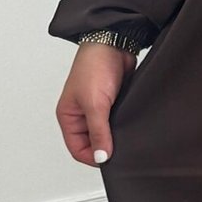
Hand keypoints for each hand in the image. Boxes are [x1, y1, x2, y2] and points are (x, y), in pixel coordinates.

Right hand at [55, 41, 136, 166]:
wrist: (114, 42)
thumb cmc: (95, 66)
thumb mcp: (95, 104)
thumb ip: (98, 132)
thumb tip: (102, 157)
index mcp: (69, 116)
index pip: (77, 149)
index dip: (93, 157)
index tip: (111, 159)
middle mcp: (81, 115)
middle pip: (92, 143)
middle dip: (106, 148)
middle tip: (123, 150)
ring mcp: (98, 109)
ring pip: (106, 133)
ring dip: (116, 136)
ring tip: (128, 136)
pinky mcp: (113, 103)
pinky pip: (117, 122)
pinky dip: (124, 125)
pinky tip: (132, 125)